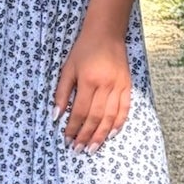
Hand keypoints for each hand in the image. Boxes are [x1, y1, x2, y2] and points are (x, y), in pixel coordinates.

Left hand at [53, 26, 131, 151]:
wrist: (106, 33)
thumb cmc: (84, 50)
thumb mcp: (68, 68)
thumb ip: (62, 92)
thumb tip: (56, 115)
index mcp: (88, 80)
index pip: (79, 111)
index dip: (73, 128)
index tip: (67, 139)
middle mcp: (105, 85)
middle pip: (95, 118)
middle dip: (85, 136)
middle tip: (78, 149)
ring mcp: (118, 86)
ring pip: (110, 117)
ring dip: (101, 135)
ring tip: (93, 148)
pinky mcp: (127, 85)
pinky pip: (125, 108)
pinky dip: (119, 123)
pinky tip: (112, 134)